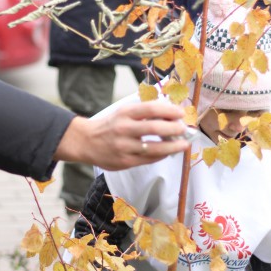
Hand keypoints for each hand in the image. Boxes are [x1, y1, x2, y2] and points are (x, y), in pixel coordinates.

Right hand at [54, 101, 189, 171]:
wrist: (86, 142)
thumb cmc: (110, 125)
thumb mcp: (122, 113)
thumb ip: (143, 113)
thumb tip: (171, 114)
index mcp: (124, 113)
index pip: (150, 109)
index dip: (169, 110)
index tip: (181, 113)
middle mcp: (123, 129)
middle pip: (155, 128)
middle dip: (174, 129)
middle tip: (184, 129)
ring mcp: (124, 147)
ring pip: (154, 148)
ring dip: (173, 146)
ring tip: (183, 145)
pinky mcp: (125, 161)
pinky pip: (149, 159)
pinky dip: (161, 155)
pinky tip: (168, 152)